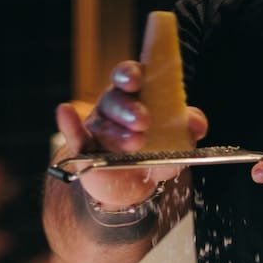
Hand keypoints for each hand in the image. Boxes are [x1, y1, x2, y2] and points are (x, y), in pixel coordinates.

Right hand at [55, 61, 207, 209]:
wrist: (133, 188)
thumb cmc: (153, 155)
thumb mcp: (176, 142)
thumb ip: (186, 129)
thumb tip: (197, 123)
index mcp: (136, 96)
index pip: (130, 76)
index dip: (131, 74)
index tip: (138, 79)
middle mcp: (114, 106)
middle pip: (115, 98)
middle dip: (129, 108)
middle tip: (144, 121)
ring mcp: (97, 126)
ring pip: (102, 121)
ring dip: (117, 130)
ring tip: (135, 142)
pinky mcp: (83, 149)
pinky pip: (74, 135)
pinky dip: (69, 125)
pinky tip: (65, 112)